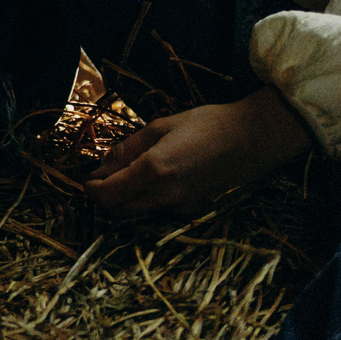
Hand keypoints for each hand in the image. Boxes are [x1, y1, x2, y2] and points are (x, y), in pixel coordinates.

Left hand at [85, 87, 310, 219]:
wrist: (253, 140)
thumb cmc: (207, 124)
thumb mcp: (160, 127)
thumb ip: (127, 150)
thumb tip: (98, 167)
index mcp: (155, 170)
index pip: (107, 196)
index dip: (90, 190)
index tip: (86, 177)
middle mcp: (167, 196)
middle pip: (118, 212)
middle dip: (105, 198)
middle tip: (102, 177)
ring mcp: (182, 208)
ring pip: (138, 215)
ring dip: (125, 201)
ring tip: (127, 175)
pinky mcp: (194, 212)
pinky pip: (159, 212)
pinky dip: (147, 201)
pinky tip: (155, 180)